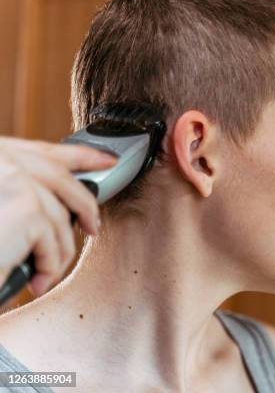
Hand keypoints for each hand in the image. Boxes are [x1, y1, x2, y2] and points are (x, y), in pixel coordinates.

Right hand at [0, 136, 116, 296]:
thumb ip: (14, 192)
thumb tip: (55, 202)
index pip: (44, 150)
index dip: (81, 155)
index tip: (107, 159)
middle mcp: (3, 160)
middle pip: (61, 179)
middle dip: (86, 203)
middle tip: (94, 226)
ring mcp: (16, 181)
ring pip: (60, 219)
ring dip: (56, 253)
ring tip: (43, 275)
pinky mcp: (27, 209)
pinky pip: (55, 242)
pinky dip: (49, 267)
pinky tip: (35, 281)